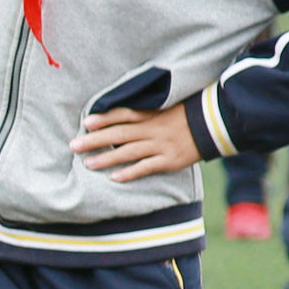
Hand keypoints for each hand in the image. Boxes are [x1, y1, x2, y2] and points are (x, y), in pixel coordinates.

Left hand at [71, 103, 200, 181]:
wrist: (213, 125)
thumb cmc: (185, 117)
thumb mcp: (164, 110)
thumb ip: (144, 114)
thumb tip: (120, 118)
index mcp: (150, 115)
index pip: (123, 114)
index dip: (104, 118)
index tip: (85, 123)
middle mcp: (152, 129)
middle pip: (119, 134)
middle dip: (95, 140)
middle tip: (74, 145)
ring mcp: (160, 145)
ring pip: (129, 152)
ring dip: (107, 158)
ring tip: (88, 164)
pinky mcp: (169, 160)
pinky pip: (146, 167)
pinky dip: (130, 172)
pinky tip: (114, 178)